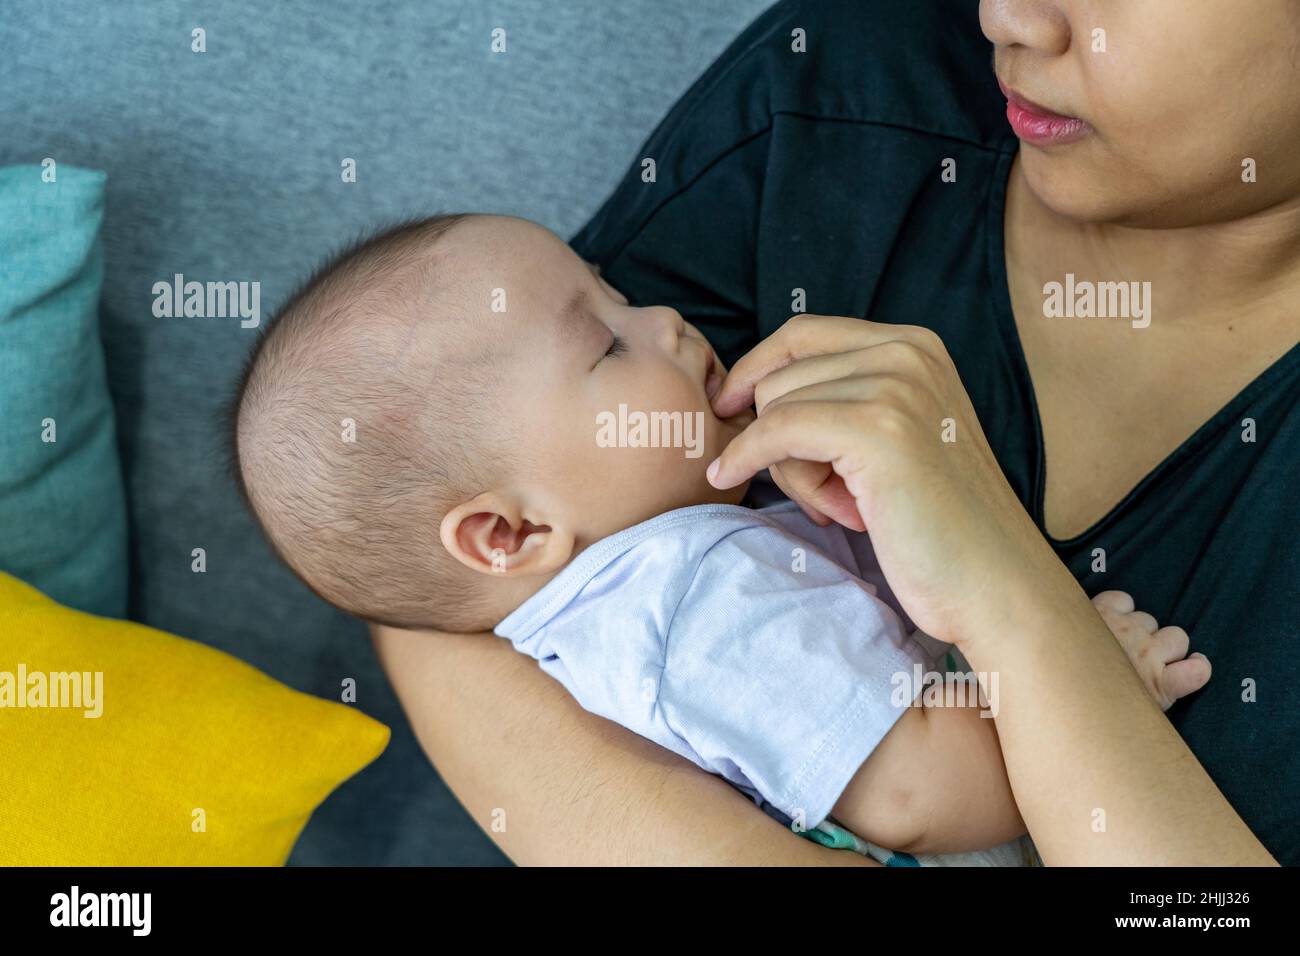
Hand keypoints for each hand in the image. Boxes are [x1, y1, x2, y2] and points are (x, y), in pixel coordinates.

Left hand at [708, 314, 1071, 646]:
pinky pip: (774, 431)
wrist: (995, 584)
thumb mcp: (892, 438)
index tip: (728, 406)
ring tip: (845, 506)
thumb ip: (844, 399)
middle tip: (828, 494)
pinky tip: (733, 478)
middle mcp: (908, 351)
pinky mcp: (878, 429)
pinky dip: (747, 458)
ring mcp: (896, 385)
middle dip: (780, 438)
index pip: (802, 334)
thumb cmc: (935, 526)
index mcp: (915, 344)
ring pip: (776, 407)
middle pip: (782, 374)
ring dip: (788, 467)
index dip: (754, 369)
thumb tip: (749, 388)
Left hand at [1092, 591, 1211, 710]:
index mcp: (1159, 685)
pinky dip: (1119, 606)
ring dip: (1140, 627)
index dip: (1198, 668)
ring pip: (1149, 619)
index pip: (1199, 671)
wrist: (1051, 688)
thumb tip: (1146, 713)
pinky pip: (1124, 599)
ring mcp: (1127, 629)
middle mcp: (1149, 653)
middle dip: (1165, 645)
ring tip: (1120, 642)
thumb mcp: (1128, 717)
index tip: (1192, 668)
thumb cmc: (1090, 709)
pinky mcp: (1103, 611)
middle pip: (1178, 637)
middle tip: (1143, 658)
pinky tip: (1109, 619)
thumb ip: (1145, 704)